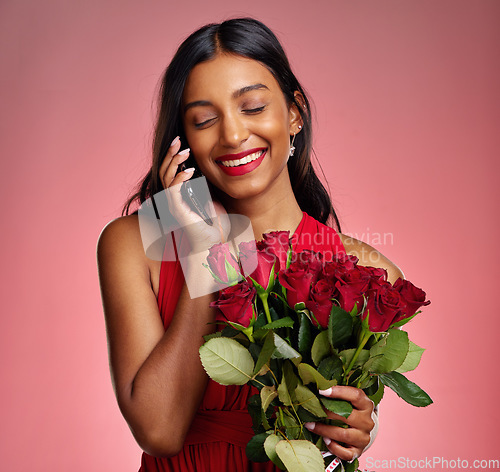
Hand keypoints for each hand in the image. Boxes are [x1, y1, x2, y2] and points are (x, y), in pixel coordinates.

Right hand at [159, 137, 229, 251]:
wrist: (215, 243)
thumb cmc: (215, 223)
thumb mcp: (212, 197)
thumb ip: (206, 185)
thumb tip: (208, 169)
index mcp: (179, 194)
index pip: (170, 171)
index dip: (172, 156)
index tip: (181, 142)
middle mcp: (173, 198)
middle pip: (164, 170)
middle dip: (170, 154)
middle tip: (179, 140)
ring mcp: (174, 204)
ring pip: (166, 178)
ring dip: (175, 163)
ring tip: (185, 152)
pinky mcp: (178, 211)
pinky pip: (173, 191)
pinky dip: (180, 179)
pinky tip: (189, 171)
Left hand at [304, 386, 376, 461]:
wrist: (361, 430)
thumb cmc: (351, 411)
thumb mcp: (349, 400)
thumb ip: (338, 394)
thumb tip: (318, 386)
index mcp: (366, 405)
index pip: (356, 395)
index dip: (338, 392)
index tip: (321, 391)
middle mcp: (367, 421)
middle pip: (347, 416)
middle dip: (326, 412)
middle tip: (311, 410)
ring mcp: (363, 437)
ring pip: (343, 434)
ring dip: (324, 430)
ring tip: (310, 425)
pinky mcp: (358, 451)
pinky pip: (346, 453)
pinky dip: (333, 447)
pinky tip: (325, 440)